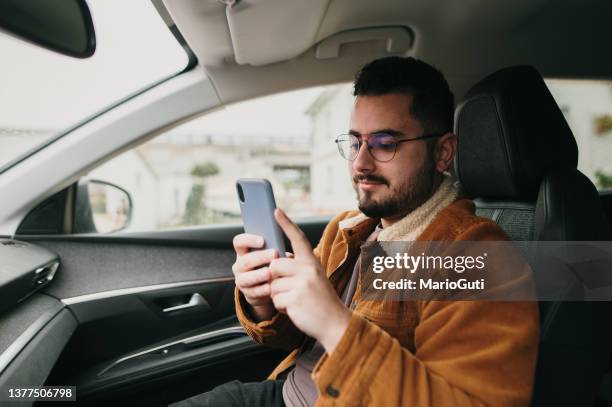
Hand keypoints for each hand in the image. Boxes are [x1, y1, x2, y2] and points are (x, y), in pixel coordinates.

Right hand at [232, 233, 277, 320]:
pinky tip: (270, 287)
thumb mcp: (271, 254)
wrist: (268, 286)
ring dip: (258, 275)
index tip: (263, 240)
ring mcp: (241, 280)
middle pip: (245, 260)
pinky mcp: (247, 294)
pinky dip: (262, 290)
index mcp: (243, 252)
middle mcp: (239, 265)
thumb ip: (273, 247)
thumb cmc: (271, 264)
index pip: (239, 242)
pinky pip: (253, 292)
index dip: (249, 240)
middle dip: (260, 257)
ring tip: (269, 272)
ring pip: (245, 278)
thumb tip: (280, 243)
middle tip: (274, 254)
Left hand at [269, 208, 350, 353]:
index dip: (286, 224)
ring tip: (296, 300)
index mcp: (312, 262)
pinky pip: (275, 299)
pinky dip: (282, 307)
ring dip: (279, 295)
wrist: (334, 324)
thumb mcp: (314, 279)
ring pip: (272, 284)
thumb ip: (297, 269)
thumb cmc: (321, 301)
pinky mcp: (295, 298)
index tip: (275, 210)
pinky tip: (295, 309)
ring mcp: (302, 283)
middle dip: (276, 279)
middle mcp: (308, 269)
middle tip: (291, 290)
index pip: (297, 237)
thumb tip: (273, 263)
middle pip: (275, 264)